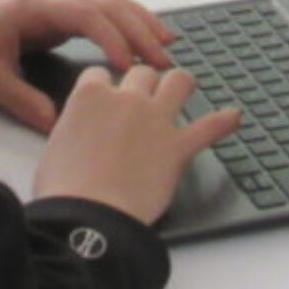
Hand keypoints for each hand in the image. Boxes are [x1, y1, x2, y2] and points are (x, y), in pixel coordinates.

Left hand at [0, 0, 173, 132]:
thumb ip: (22, 99)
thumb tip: (56, 123)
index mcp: (34, 9)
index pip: (84, 15)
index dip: (110, 37)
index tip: (127, 65)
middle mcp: (51, 0)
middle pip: (105, 4)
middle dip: (136, 29)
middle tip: (161, 60)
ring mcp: (56, 5)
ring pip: (108, 2)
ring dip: (138, 20)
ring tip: (166, 44)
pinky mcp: (59, 15)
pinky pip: (101, 11)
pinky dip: (126, 22)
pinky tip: (143, 38)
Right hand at [33, 64, 241, 223]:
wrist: (89, 216)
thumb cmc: (65, 188)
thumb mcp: (55, 145)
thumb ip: (73, 126)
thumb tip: (79, 131)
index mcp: (91, 96)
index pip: (101, 74)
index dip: (104, 86)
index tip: (107, 97)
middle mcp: (127, 99)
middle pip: (142, 72)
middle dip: (143, 83)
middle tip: (143, 99)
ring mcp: (156, 120)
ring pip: (178, 81)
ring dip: (181, 84)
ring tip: (184, 89)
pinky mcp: (178, 147)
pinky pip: (210, 127)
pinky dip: (224, 122)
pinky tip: (233, 117)